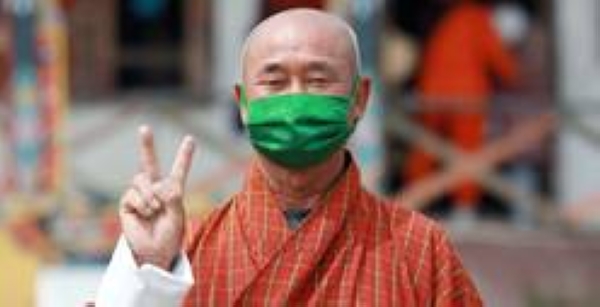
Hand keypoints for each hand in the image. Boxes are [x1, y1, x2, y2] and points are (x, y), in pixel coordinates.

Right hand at [119, 125, 195, 269]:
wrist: (154, 252)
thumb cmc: (170, 236)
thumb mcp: (178, 216)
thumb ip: (173, 198)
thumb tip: (161, 186)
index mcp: (173, 191)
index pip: (179, 170)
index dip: (184, 155)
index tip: (190, 139)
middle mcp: (155, 189)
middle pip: (149, 163)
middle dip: (146, 145)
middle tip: (144, 128)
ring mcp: (140, 195)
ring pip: (141, 180)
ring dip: (150, 195)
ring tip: (155, 210)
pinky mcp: (127, 203)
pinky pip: (133, 194)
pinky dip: (142, 204)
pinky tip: (145, 214)